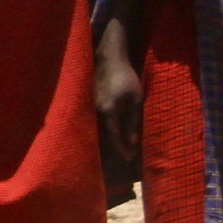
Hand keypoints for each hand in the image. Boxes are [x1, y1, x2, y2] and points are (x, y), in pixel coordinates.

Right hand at [92, 45, 143, 202]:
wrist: (109, 58)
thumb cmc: (126, 78)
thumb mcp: (136, 99)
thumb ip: (133, 122)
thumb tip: (133, 144)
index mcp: (108, 113)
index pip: (115, 138)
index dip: (122, 150)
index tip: (130, 160)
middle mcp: (95, 113)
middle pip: (101, 138)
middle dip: (108, 152)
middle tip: (116, 164)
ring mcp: (88, 109)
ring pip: (94, 131)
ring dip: (101, 143)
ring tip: (108, 155)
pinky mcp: (86, 104)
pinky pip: (92, 123)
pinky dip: (97, 132)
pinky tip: (102, 136)